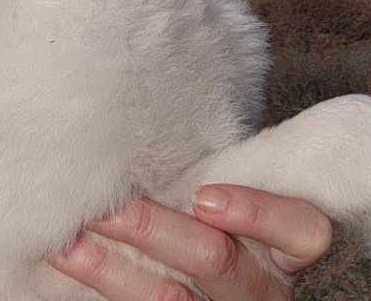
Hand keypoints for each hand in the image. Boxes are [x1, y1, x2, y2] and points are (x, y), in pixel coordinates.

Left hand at [49, 185, 332, 299]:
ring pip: (170, 297)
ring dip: (113, 264)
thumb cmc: (225, 212)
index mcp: (285, 244)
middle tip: (112, 205)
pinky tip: (68, 256)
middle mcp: (261, 285)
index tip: (203, 196)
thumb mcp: (240, 189)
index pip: (302, 231)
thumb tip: (166, 91)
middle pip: (215, 259)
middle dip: (156, 229)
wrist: (220, 282)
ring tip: (74, 235)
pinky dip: (103, 279)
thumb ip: (224, 164)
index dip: (258, 215)